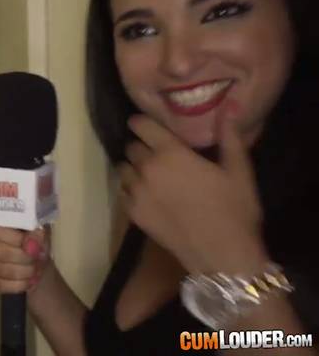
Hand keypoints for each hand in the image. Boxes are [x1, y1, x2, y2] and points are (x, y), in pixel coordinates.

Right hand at [0, 224, 49, 293]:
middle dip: (22, 259)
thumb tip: (34, 237)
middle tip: (37, 261)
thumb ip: (37, 232)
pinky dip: (15, 286)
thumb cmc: (32, 243)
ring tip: (35, 272)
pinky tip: (26, 283)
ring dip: (22, 273)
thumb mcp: (39, 233)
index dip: (16, 240)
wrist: (31, 263)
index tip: (34, 246)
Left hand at [118, 102, 266, 273]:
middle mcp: (147, 169)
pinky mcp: (133, 214)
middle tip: (156, 153)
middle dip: (141, 147)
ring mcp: (137, 192)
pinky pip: (124, 193)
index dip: (140, 123)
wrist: (221, 254)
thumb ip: (230, 138)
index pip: (141, 126)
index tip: (142, 123)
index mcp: (171, 153)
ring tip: (150, 174)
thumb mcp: (239, 171)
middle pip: (131, 148)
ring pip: (124, 170)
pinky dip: (132, 190)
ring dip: (134, 168)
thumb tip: (228, 108)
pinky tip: (147, 195)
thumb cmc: (234, 210)